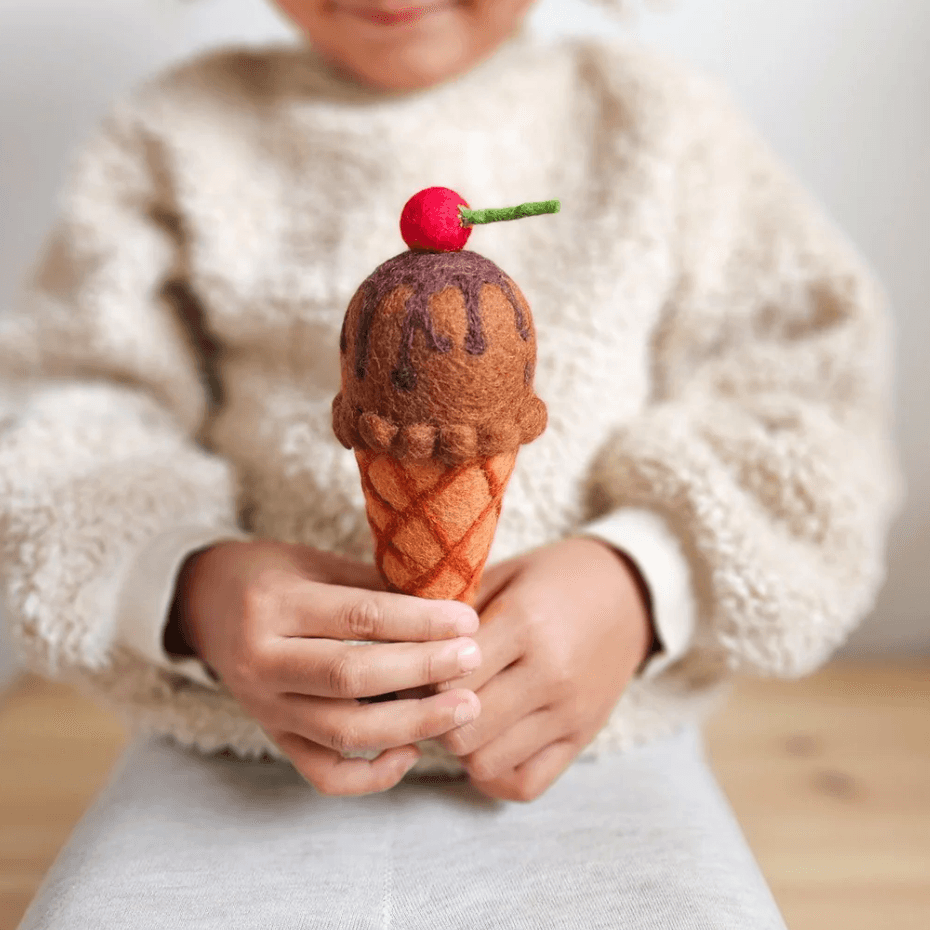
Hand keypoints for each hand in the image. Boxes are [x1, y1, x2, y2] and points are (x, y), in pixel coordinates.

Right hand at [170, 539, 482, 795]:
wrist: (204, 603)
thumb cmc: (270, 575)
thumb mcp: (313, 563)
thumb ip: (370, 585)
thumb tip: (444, 606)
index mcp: (274, 605)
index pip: (359, 617)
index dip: (419, 621)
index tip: (466, 621)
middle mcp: (262, 660)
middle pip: (351, 676)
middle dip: (421, 669)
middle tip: (472, 659)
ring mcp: (264, 706)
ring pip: (342, 731)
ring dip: (411, 724)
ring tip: (464, 708)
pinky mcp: (273, 736)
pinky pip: (323, 773)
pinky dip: (371, 774)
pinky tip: (412, 752)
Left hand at [432, 537, 654, 802]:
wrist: (631, 592)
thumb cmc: (556, 577)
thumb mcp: (505, 574)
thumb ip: (456, 611)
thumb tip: (399, 645)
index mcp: (525, 622)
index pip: (446, 674)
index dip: (418, 673)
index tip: (412, 663)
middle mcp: (549, 674)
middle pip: (460, 726)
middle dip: (433, 714)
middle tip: (426, 695)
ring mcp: (569, 712)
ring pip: (484, 761)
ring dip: (461, 745)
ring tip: (456, 715)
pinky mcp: (582, 737)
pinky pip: (524, 784)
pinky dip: (495, 773)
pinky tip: (486, 742)